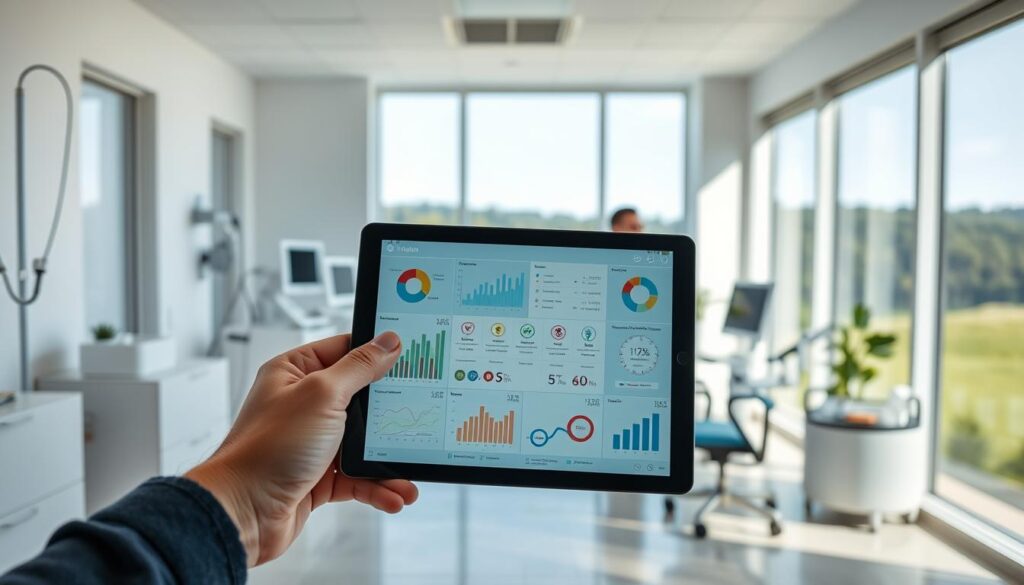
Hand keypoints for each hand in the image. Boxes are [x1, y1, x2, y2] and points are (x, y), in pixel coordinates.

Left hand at [186, 332, 416, 566]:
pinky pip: (358, 477)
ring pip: (363, 444)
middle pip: (362, 400)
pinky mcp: (318, 476)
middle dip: (390, 416)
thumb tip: (388, 342)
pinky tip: (393, 495)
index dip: (377, 353)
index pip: (345, 350)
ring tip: (409, 472)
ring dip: (388, 461)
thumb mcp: (322, 395)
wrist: (241, 513)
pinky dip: (377, 486)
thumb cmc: (268, 449)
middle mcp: (303, 404)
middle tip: (418, 416)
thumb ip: (359, 367)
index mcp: (295, 373)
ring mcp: (312, 442)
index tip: (410, 357)